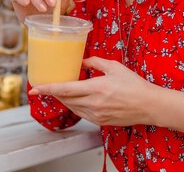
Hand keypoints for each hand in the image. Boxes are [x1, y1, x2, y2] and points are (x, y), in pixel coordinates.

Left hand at [29, 57, 157, 126]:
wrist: (149, 106)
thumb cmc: (135, 85)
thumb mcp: (114, 67)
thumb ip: (95, 62)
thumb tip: (82, 62)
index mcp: (96, 88)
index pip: (65, 89)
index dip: (47, 88)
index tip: (35, 88)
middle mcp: (93, 103)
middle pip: (65, 99)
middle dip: (54, 92)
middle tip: (46, 84)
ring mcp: (96, 115)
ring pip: (72, 107)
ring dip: (64, 99)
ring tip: (60, 90)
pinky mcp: (100, 121)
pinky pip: (81, 114)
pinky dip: (74, 106)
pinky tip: (76, 99)